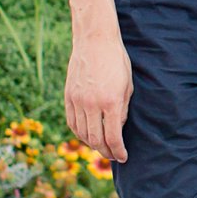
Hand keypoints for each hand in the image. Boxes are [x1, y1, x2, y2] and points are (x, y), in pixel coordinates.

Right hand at [65, 27, 131, 161]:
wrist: (95, 40)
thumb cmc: (116, 60)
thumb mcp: (127, 85)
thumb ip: (123, 110)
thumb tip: (118, 129)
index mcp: (111, 102)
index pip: (113, 137)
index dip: (119, 151)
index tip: (124, 157)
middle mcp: (92, 104)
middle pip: (96, 139)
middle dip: (106, 152)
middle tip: (113, 156)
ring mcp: (77, 100)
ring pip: (82, 133)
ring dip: (92, 144)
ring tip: (101, 147)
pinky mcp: (68, 96)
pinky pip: (72, 122)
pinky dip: (79, 133)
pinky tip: (86, 136)